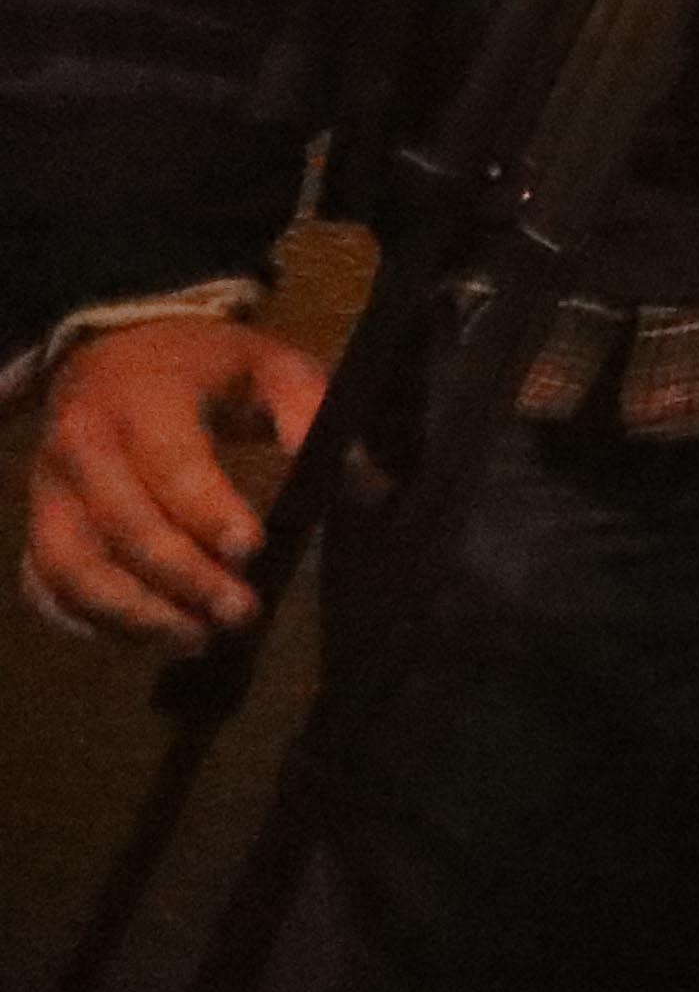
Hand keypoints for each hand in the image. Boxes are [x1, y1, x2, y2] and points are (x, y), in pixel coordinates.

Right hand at [19, 312, 328, 647]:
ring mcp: (49, 490)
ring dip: (131, 613)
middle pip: (120, 523)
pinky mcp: (37, 524)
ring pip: (70, 565)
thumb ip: (314, 416)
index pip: (169, 461)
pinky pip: (42, 583)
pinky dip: (84, 620)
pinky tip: (144, 639)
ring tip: (198, 639)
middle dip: (181, 577)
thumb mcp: (271, 367)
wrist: (118, 351)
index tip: (252, 551)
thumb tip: (368, 485)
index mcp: (142, 399)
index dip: (207, 509)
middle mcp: (82, 445)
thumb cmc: (208, 367)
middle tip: (240, 613)